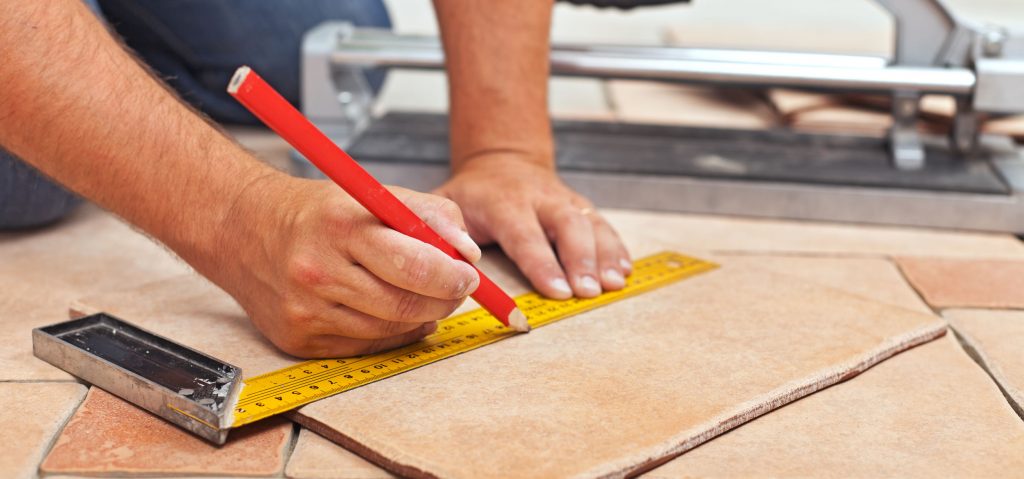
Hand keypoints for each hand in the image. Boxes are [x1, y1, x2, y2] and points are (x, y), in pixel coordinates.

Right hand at [213, 173, 481, 357]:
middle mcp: (318, 270)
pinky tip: (393, 313)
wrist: (243, 229)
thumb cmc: (318, 212)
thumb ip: (431, 215)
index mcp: (341, 226)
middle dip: (444, 299)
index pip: (412, 263)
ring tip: (422, 295)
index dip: (451, 276)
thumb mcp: (374, 194)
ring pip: (389, 330)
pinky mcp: (298, 339)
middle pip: (404, 304)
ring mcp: (306, 310)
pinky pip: (365, 346)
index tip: (469, 276)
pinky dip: (390, 332)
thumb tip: (468, 254)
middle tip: (456, 288)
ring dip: (419, 317)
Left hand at [435, 154, 630, 299]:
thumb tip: (448, 262)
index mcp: (504, 201)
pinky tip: (624, 271)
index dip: (542, 263)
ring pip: (590, 224)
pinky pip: (603, 225)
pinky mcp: (581, 206)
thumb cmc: (473, 194)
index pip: (525, 234)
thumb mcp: (446, 203)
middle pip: (568, 225)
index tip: (557, 290)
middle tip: (588, 291)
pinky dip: (616, 248)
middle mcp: (539, 198)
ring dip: (605, 255)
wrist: (502, 161)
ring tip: (612, 284)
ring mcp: (564, 200)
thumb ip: (442, 230)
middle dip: (581, 259)